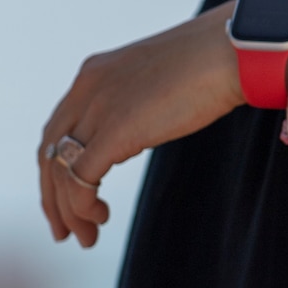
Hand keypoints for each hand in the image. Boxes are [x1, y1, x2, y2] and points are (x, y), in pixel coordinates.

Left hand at [38, 0, 243, 246]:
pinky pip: (80, 178)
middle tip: (63, 232)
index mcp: (91, 75)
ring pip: (60, 171)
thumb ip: (133, 105)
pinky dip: (82, 205)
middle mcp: (84, 90)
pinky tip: (99, 218)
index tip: (63, 200)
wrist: (239, 50)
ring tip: (86, 238)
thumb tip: (135, 131)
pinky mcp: (114, 130)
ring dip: (68, 211)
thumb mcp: (154, 83)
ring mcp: (96, 108)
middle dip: (52, 198)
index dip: (53, 170)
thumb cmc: (213, 63)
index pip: (56, 131)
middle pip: (48, 154)